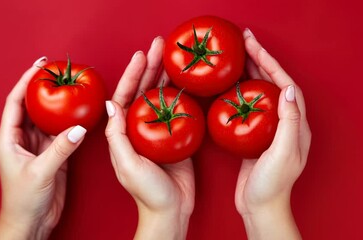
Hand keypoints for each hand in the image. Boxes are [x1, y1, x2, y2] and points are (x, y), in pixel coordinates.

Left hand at [0, 57, 86, 239]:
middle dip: (44, 88)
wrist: (31, 222)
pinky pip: (62, 133)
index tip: (40, 65)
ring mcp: (38, 146)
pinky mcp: (53, 154)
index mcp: (9, 138)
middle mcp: (23, 138)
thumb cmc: (23, 200)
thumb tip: (79, 128)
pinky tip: (80, 114)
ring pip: (49, 118)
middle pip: (32, 106)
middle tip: (59, 70)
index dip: (25, 81)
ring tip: (72, 87)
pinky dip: (71, 123)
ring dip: (59, 105)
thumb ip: (61, 149)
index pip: (15, 102)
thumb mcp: (40, 172)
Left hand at [105, 37, 194, 239]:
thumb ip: (117, 136)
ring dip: (165, 76)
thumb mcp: (126, 165)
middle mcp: (139, 129)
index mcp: (123, 133)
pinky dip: (180, 95)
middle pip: (143, 91)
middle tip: (159, 46)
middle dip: (149, 67)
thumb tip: (111, 104)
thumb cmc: (146, 193)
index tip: (140, 55)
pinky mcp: (175, 137)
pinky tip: (185, 81)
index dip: (131, 75)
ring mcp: (157, 132)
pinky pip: (177, 111)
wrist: (171, 211)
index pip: (125, 97)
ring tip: (171, 57)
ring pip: (160, 97)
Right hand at [234, 29, 310, 238]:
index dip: (271, 64)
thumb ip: (287, 122)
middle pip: (272, 84)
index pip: (285, 85)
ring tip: (235, 58)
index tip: (254, 48)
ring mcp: (267, 130)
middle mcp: (284, 124)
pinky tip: (226, 88)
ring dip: (249, 73)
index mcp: (295, 126)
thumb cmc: (272, 185)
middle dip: (259, 61)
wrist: (259, 207)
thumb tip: (285, 89)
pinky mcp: (253, 137)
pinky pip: (246, 108)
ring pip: (259, 93)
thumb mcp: (283, 154)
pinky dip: (237, 93)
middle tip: (243, 43)